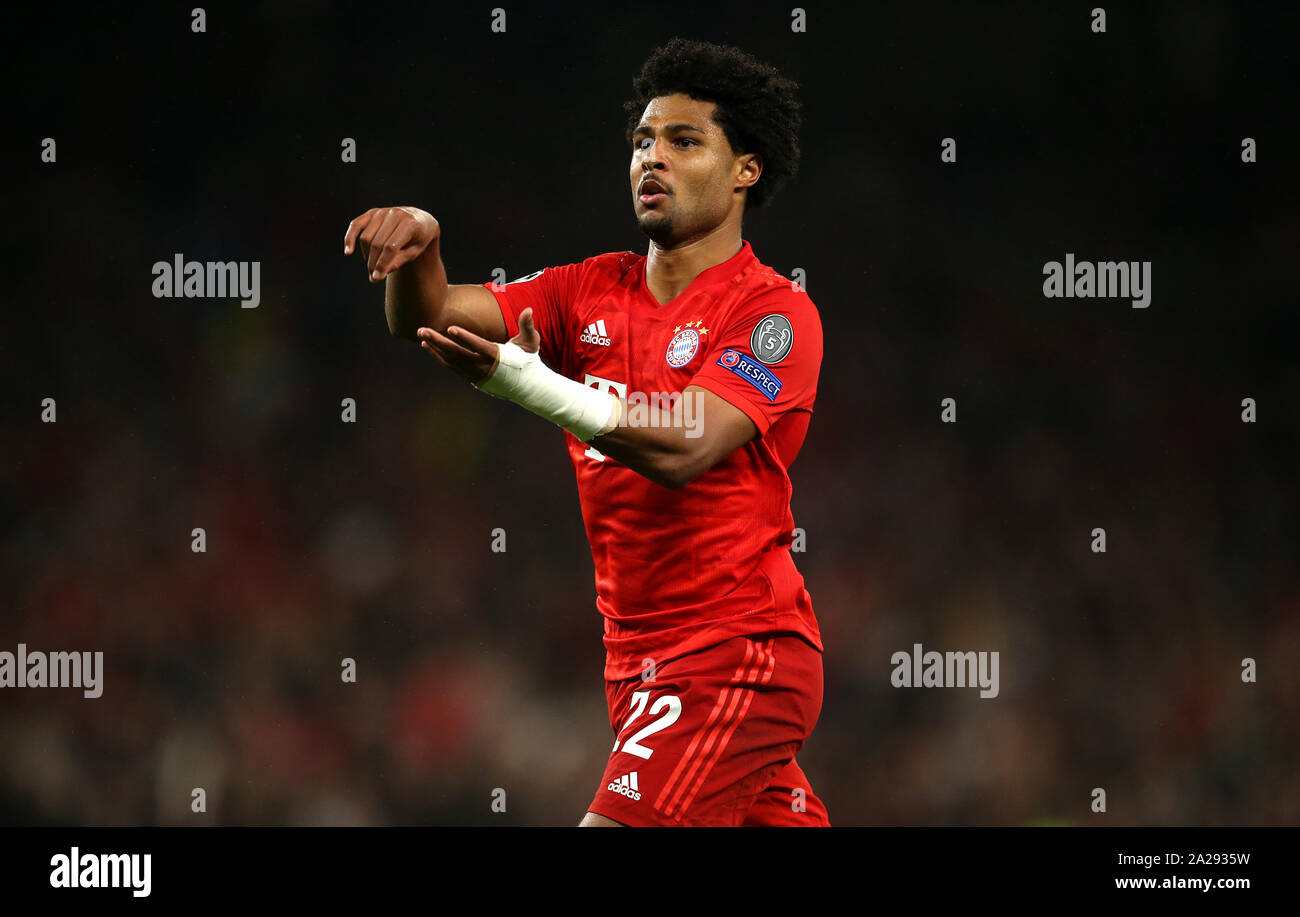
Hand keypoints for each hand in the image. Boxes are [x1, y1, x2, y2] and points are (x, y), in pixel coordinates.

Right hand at [343, 206, 438, 281]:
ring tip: (373, 267)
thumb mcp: (415, 252)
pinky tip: (348, 252)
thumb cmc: (418, 239)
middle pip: (377, 243)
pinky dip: (350, 237)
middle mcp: (396, 214)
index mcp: (410, 223)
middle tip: (374, 278)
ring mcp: (383, 211)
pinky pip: (356, 224)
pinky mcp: (372, 212)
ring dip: (367, 255)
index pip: (391, 247)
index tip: (377, 278)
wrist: (420, 219)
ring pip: (366, 237)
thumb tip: (379, 273)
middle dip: (373, 263)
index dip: (382, 263)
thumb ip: (399, 261)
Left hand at [418, 308, 541, 383]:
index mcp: (497, 357)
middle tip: (422, 330)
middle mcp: (483, 367)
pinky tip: (428, 346)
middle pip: (457, 354)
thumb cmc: (527, 360)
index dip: (464, 337)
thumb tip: (529, 309)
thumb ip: (527, 326)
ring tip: (421, 335)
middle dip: (438, 341)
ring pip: (450, 361)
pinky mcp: (470, 378)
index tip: (450, 328)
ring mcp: (475, 374)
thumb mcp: (531, 343)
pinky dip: (438, 356)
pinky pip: (450, 366)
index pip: (478, 346)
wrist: (525, 386)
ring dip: (434, 348)